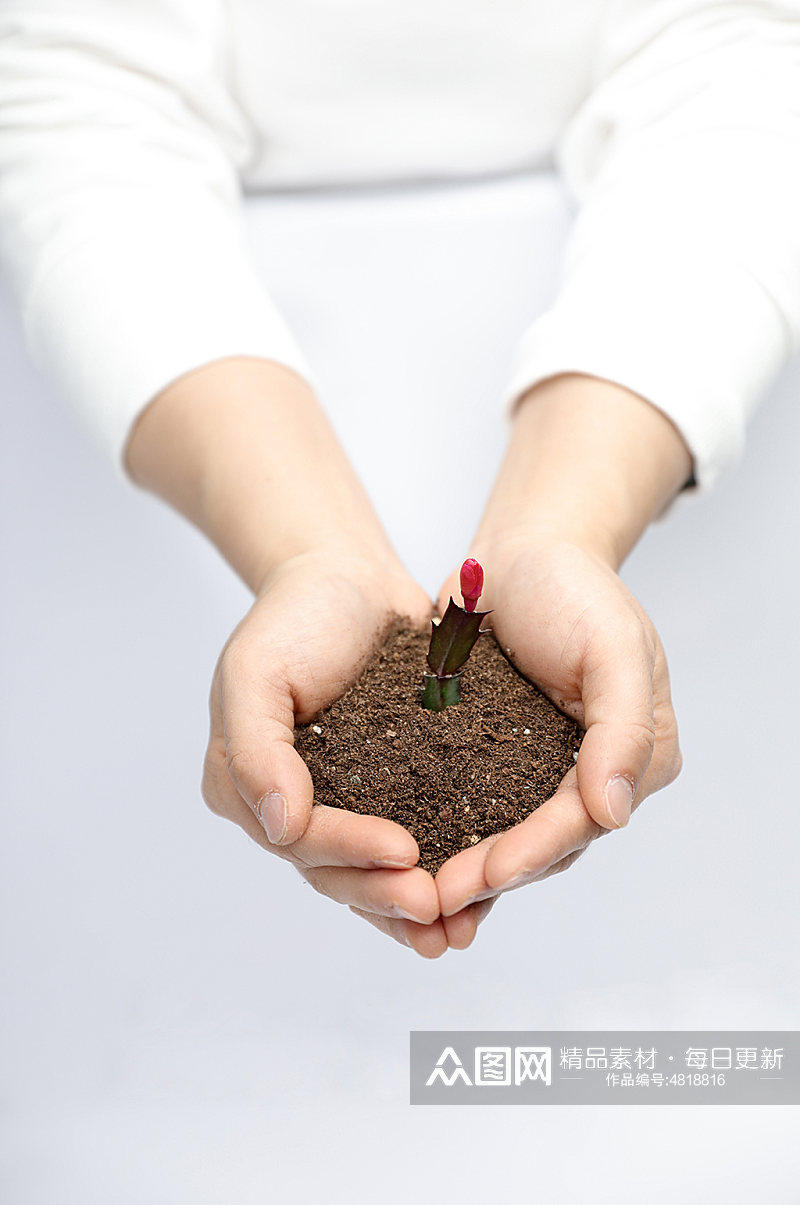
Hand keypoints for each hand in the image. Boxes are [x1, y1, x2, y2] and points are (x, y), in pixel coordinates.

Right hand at [200, 548, 494, 955]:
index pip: (298, 837)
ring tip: (458, 929)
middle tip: (435, 909)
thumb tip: (279, 826)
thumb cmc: (295, 615)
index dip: (349, 851)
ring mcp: (342, 803)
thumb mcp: (256, 668)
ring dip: (412, 906)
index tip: (405, 853)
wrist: (346, 578)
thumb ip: (257, 748)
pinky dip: (440, 869)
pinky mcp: (390, 790)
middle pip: (336, 870)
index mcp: (247, 786)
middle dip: (385, 894)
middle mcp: (290, 807)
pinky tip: (476, 898)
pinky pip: (414, 840)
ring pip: (373, 872)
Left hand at [435, 535, 682, 917]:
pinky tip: (405, 862)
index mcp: (636, 754)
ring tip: (416, 900)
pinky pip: (471, 809)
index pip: (583, 818)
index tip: (489, 874)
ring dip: (465, 872)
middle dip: (492, 874)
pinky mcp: (494, 761)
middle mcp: (591, 774)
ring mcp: (540, 771)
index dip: (536, 851)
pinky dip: (444, 838)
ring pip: (505, 838)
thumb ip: (623, 727)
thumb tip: (615, 812)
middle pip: (544, 842)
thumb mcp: (614, 646)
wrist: (521, 554)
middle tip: (436, 899)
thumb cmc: (575, 588)